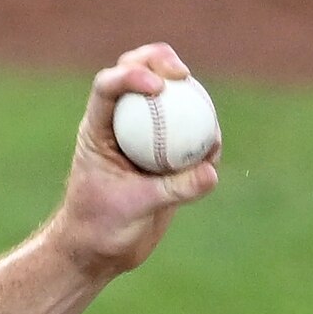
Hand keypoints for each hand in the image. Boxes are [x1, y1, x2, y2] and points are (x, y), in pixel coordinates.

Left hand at [42, 43, 218, 279]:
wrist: (101, 252)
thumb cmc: (99, 228)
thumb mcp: (134, 208)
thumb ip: (173, 189)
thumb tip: (212, 172)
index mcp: (98, 129)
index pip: (108, 87)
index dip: (131, 75)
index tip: (157, 87)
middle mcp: (122, 125)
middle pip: (139, 73)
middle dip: (160, 61)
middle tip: (182, 74)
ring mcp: (146, 137)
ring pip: (169, 100)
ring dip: (189, 96)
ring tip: (206, 118)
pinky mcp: (167, 156)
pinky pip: (190, 135)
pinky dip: (203, 136)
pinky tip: (213, 148)